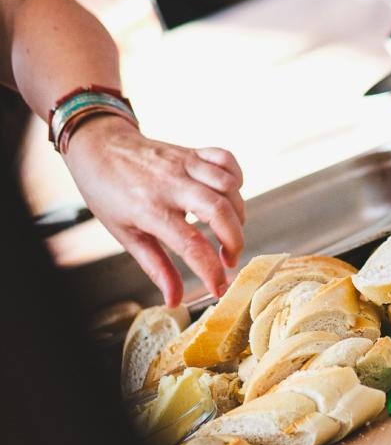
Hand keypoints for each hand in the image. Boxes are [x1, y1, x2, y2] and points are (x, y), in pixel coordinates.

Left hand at [64, 116, 244, 306]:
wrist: (98, 145)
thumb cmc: (107, 192)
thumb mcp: (126, 234)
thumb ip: (155, 267)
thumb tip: (174, 299)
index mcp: (150, 209)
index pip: (191, 244)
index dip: (211, 271)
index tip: (218, 288)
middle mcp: (171, 183)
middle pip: (220, 211)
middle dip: (235, 241)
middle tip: (228, 259)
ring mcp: (184, 163)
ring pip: (229, 186)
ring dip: (238, 215)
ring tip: (227, 233)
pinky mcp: (192, 151)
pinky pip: (226, 160)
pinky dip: (237, 180)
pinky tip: (229, 198)